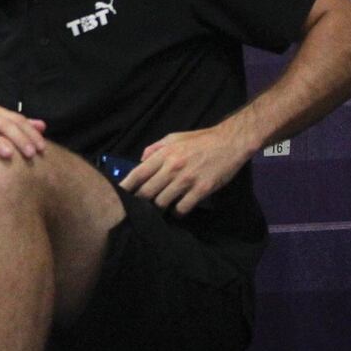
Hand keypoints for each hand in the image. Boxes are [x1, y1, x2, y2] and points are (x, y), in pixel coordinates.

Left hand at [119, 126, 251, 214]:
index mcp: (164, 154)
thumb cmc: (201, 140)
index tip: (119, 196)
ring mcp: (187, 179)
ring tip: (158, 210)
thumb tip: (139, 161)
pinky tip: (177, 210)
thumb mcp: (174, 138)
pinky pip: (182, 208)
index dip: (126, 188)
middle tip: (139, 207)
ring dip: (158, 209)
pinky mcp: (202, 189)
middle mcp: (172, 167)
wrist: (231, 142)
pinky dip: (177, 212)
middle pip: (146, 192)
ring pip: (162, 203)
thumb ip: (154, 149)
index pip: (137, 174)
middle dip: (140, 202)